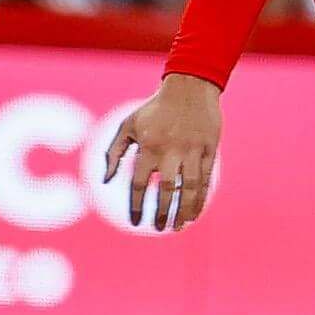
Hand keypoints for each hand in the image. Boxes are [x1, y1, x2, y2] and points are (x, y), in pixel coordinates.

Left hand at [101, 74, 224, 230]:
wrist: (189, 87)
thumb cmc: (154, 109)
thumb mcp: (128, 125)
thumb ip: (113, 153)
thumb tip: (106, 181)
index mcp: (148, 146)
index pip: (139, 184)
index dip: (136, 206)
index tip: (135, 222)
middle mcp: (170, 150)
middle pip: (165, 190)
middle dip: (162, 213)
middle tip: (159, 228)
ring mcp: (192, 150)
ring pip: (189, 189)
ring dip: (184, 211)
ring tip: (178, 226)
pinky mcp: (209, 149)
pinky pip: (206, 179)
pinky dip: (201, 199)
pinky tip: (195, 213)